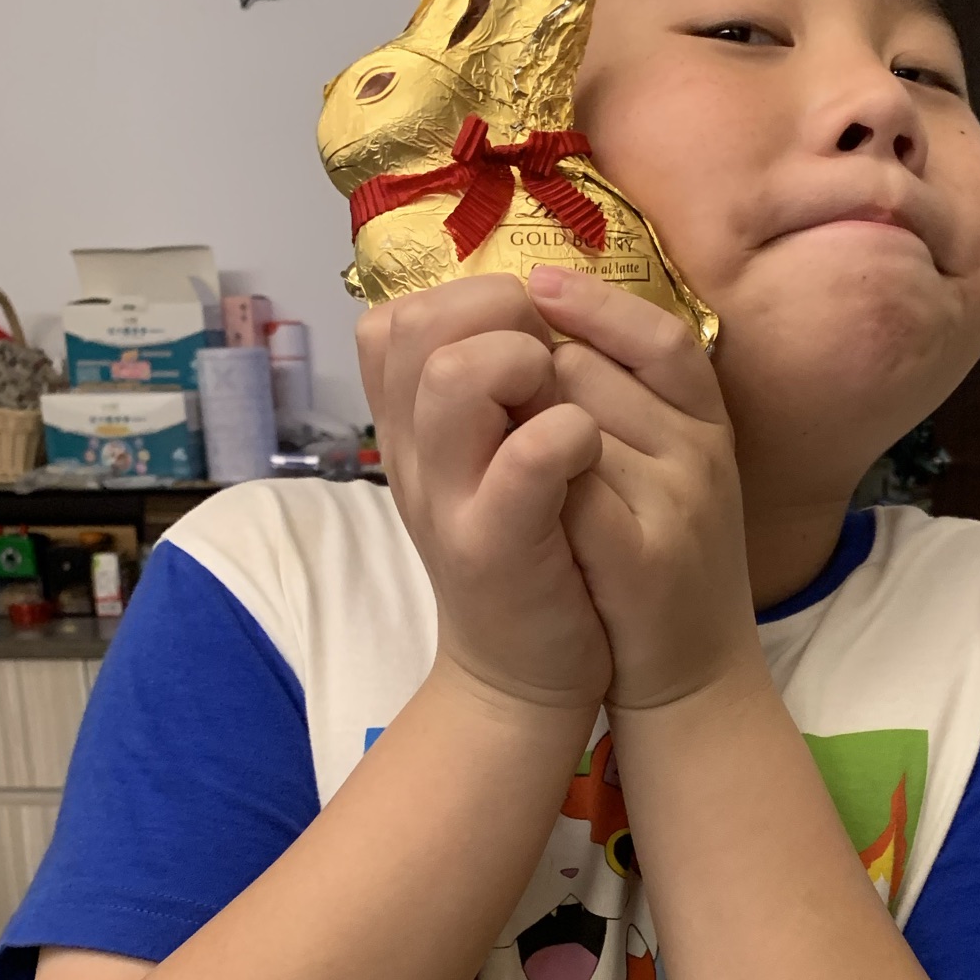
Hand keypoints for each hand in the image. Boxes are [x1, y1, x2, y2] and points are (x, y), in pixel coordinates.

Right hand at [355, 276, 611, 712]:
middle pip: (415, 329)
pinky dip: (565, 433)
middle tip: (547, 363)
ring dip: (525, 365)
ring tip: (565, 404)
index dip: (463, 300)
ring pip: (453, 377)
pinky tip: (588, 447)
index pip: (392, 321)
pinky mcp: (497, 547)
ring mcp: (448, 502)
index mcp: (409, 433)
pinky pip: (522, 457)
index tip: (523, 336)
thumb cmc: (529, 557)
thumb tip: (521, 309)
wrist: (527, 679)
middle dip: (497, 317)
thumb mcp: (488, 470)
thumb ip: (485, 400)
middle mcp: (414, 459)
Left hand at [527, 266, 763, 711]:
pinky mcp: (646, 559)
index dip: (597, 306)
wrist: (690, 683)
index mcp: (709, 426)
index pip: (661, 336)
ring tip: (514, 471)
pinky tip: (514, 498)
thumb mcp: (664, 474)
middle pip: (587, 371)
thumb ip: (626, 405)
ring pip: (567, 423)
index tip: (537, 286)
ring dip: (520, 436)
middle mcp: (703, 454)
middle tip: (509, 425)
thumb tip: (549, 332)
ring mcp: (680, 505)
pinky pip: (564, 486)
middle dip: (531, 385)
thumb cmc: (661, 568)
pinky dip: (530, 483)